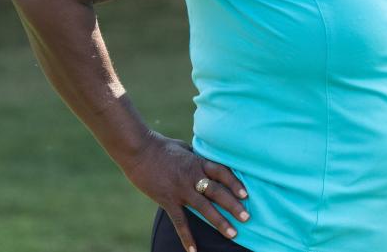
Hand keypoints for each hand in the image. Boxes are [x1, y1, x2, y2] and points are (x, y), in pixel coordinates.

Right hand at [122, 132, 248, 251]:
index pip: (222, 173)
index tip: (246, 194)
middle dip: (234, 206)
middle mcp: (193, 176)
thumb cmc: (162, 146)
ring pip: (204, 208)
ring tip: (233, 233)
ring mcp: (181, 190)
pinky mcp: (167, 200)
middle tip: (247, 217)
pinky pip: (179, 222)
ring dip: (220, 221)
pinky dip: (187, 237)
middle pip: (217, 193)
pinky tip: (194, 251)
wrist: (139, 150)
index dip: (235, 183)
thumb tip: (206, 161)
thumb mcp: (185, 148)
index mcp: (198, 162)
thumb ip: (197, 158)